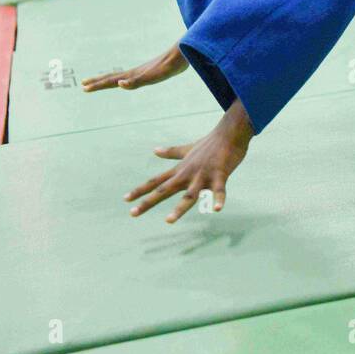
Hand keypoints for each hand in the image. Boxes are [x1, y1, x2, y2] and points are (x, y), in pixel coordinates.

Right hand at [82, 42, 188, 91]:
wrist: (183, 54)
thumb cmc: (169, 66)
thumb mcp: (153, 77)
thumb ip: (136, 81)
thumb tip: (119, 84)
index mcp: (133, 75)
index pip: (111, 81)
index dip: (98, 85)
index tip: (84, 88)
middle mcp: (135, 72)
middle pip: (112, 78)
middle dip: (98, 83)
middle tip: (84, 86)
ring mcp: (142, 71)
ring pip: (121, 76)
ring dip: (109, 80)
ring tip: (100, 82)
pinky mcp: (151, 71)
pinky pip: (133, 77)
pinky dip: (125, 80)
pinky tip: (125, 81)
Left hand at [124, 103, 254, 222]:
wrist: (228, 133)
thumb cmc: (209, 143)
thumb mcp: (187, 149)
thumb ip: (171, 152)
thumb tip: (155, 150)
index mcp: (180, 169)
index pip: (156, 181)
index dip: (140, 190)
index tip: (126, 199)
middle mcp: (187, 174)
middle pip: (165, 190)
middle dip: (149, 202)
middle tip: (133, 213)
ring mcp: (203, 175)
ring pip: (190, 195)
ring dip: (179, 208)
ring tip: (169, 220)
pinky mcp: (220, 175)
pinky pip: (219, 190)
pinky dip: (219, 199)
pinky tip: (217, 209)